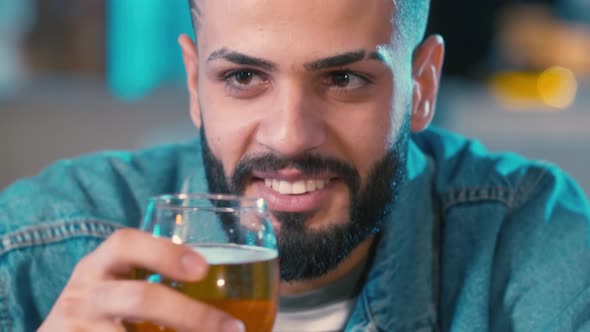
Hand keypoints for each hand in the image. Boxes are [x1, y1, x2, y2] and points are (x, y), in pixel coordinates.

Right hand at [38, 228, 244, 331]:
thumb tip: (227, 303)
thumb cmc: (100, 309)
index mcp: (99, 265)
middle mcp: (85, 293)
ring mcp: (75, 325)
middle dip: (191, 315)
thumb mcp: (114, 286)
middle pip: (140, 299)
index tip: (202, 268)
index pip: (125, 244)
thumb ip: (154, 280)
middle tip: (232, 329)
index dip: (164, 252)